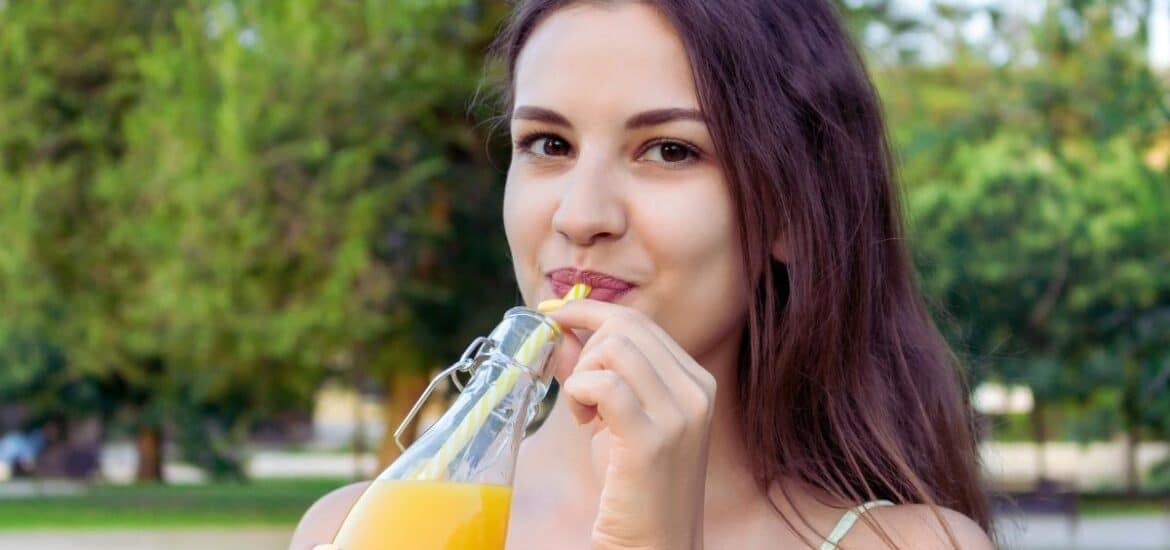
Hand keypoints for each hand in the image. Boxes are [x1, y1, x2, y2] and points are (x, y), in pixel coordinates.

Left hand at [543, 299, 716, 549]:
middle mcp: (696, 391)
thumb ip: (594, 373)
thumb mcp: (615, 420)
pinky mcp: (652, 440)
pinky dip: (580, 394)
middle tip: (577, 393)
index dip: (589, 311)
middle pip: (625, 327)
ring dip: (582, 375)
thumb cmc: (635, 487)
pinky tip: (583, 421)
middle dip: (583, 348)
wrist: (658, 545)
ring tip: (585, 415)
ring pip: (612, 349)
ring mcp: (679, 414)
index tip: (552, 312)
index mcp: (695, 380)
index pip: (639, 322)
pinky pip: (604, 385)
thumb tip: (561, 329)